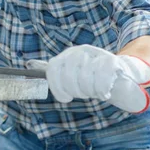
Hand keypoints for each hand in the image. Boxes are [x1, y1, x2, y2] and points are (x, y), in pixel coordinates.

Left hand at [26, 45, 149, 112]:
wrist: (122, 77)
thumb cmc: (92, 79)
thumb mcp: (71, 75)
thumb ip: (53, 71)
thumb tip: (28, 64)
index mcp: (67, 55)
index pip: (53, 68)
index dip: (56, 86)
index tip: (65, 98)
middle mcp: (80, 51)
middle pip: (68, 75)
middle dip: (76, 90)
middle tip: (84, 94)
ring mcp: (96, 54)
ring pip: (85, 77)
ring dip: (90, 91)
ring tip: (95, 91)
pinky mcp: (112, 61)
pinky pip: (102, 77)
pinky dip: (102, 89)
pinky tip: (104, 92)